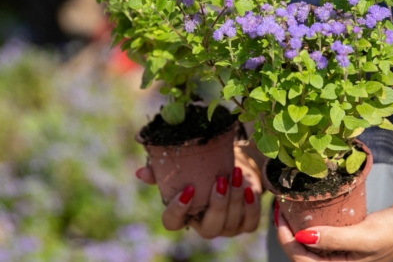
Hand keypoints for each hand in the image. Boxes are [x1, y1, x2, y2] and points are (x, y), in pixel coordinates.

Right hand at [136, 145, 262, 238]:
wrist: (231, 164)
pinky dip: (251, 207)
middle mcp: (204, 225)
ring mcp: (226, 228)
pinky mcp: (245, 224)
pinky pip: (250, 223)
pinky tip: (249, 189)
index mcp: (184, 214)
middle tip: (220, 180)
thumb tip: (141, 173)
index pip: (172, 223)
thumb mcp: (183, 165)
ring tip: (236, 174)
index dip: (178, 211)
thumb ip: (161, 170)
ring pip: (231, 224)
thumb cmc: (201, 166)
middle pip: (209, 229)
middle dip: (217, 206)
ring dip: (234, 200)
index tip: (188, 190)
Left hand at [276, 199, 392, 261]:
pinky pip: (323, 236)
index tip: (279, 217)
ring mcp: (344, 253)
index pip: (302, 259)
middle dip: (287, 234)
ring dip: (297, 229)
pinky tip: (306, 211)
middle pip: (303, 253)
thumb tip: (303, 237)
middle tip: (280, 210)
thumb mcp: (365, 235)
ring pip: (311, 244)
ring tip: (288, 209)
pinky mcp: (347, 240)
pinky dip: (312, 225)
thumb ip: (334, 239)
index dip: (286, 240)